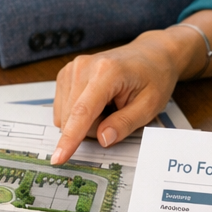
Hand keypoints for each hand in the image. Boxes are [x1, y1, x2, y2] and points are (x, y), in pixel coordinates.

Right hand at [50, 29, 196, 164]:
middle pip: (72, 117)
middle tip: (117, 113)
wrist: (151, 55)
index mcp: (106, 72)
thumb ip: (124, 124)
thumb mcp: (149, 105)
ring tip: (109, 105)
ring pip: (65, 115)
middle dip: (93, 128)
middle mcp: (84, 67)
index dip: (70, 138)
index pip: (82, 112)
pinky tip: (97, 102)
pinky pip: (63, 108)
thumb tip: (102, 139)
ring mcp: (72, 68)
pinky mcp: (66, 74)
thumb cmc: (153, 76)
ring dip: (86, 121)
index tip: (58, 157)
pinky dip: (80, 113)